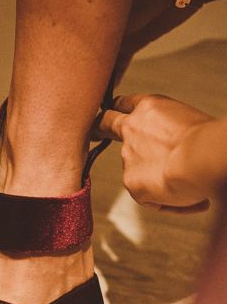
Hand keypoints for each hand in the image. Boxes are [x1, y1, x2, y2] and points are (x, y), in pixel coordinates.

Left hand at [93, 94, 212, 211]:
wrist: (202, 157)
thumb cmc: (206, 138)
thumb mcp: (187, 119)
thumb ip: (168, 132)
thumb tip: (172, 151)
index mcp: (149, 108)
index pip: (125, 104)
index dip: (120, 110)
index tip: (116, 112)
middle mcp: (131, 129)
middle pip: (105, 124)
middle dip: (99, 128)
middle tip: (96, 132)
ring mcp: (128, 156)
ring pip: (137, 169)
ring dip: (155, 177)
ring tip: (189, 182)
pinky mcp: (130, 181)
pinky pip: (148, 196)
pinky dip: (167, 199)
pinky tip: (189, 197)